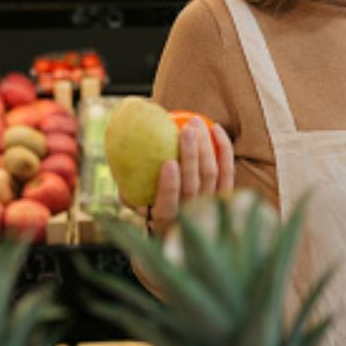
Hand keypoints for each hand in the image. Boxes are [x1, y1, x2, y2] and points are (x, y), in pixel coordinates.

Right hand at [121, 117, 234, 235]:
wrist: (187, 222)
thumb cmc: (154, 205)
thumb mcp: (138, 204)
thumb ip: (128, 192)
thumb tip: (118, 169)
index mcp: (166, 221)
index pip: (169, 206)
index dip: (170, 186)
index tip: (168, 163)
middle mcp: (191, 215)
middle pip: (194, 184)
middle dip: (192, 156)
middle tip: (187, 130)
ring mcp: (211, 205)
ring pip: (211, 174)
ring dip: (206, 146)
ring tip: (196, 123)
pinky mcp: (226, 193)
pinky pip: (227, 169)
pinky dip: (223, 148)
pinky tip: (215, 127)